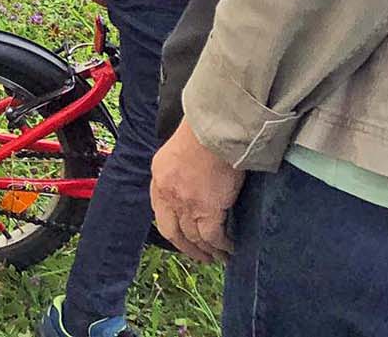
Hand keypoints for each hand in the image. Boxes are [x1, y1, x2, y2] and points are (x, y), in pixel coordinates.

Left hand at [150, 120, 242, 263]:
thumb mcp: (176, 151)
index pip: (160, 212)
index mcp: (158, 179)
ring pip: (194, 238)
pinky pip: (213, 237)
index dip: (172, 227)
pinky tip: (229, 250)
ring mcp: (186, 205)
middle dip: (185, 247)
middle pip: (172, 231)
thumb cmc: (201, 133)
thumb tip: (190, 182)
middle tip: (198, 255)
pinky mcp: (208, 211)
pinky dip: (221, 247)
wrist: (213, 131)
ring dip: (205, 251)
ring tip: (216, 257)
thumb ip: (177, 172)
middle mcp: (168, 195)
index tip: (181, 236)